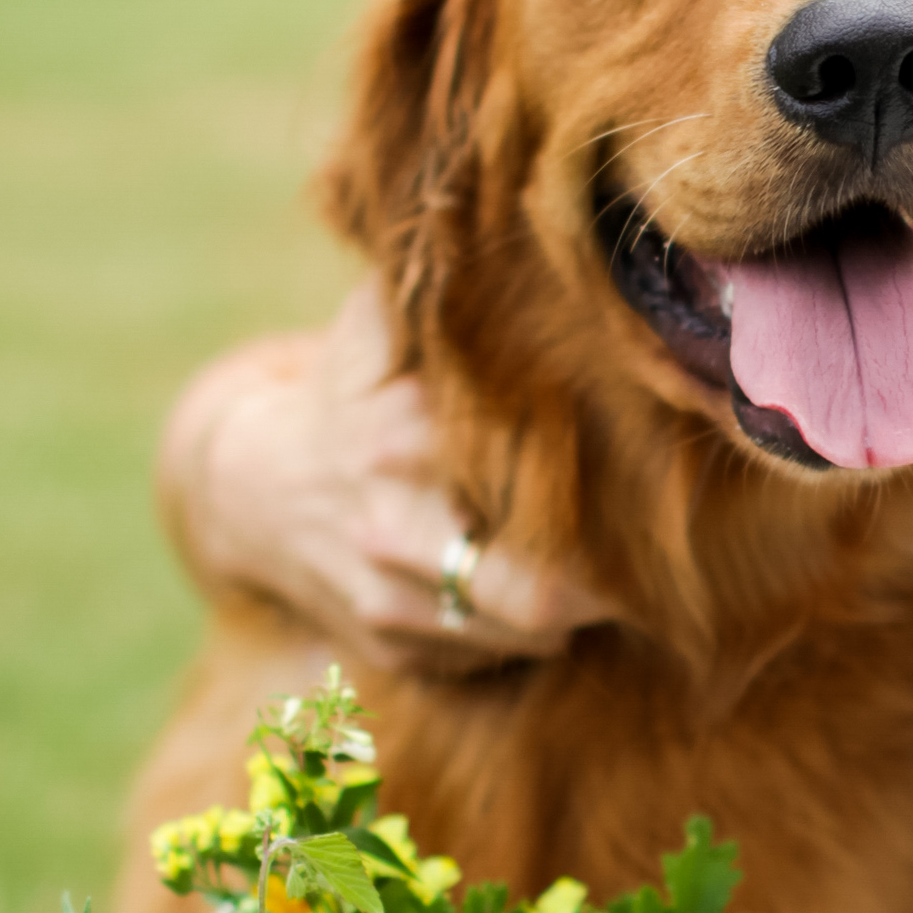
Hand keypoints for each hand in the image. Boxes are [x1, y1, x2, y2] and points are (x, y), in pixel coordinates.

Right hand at [157, 283, 611, 674]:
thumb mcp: (381, 329)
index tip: (656, 476)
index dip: (608, 490)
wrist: (249, 489)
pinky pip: (491, 657)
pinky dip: (528, 634)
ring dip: (579, 610)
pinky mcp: (391, 651)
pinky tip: (541, 593)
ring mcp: (387, 602)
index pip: (532, 485)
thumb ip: (447, 292)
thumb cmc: (350, 393)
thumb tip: (549, 255)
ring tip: (619, 571)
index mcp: (398, 439)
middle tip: (663, 552)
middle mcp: (390, 530)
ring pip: (525, 633)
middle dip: (612, 580)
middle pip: (539, 592)